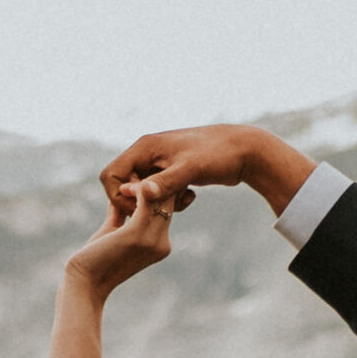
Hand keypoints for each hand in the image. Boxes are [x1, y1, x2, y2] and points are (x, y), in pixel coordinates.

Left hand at [66, 173, 173, 293]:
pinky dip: (137, 188)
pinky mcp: (137, 235)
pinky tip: (125, 182)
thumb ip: (122, 214)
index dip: (159, 189)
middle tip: (139, 167)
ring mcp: (152, 240)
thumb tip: (122, 197)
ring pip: (161, 198)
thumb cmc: (95, 260)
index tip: (143, 175)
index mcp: (160, 244)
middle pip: (169, 201)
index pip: (168, 208)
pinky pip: (146, 201)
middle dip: (156, 182)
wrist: (85, 284)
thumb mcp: (113, 232)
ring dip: (147, 182)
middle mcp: (162, 243)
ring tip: (131, 173)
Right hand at [98, 121, 305, 211]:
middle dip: (138, 202)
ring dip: (155, 202)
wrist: (245, 149)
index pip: (110, 175)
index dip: (119, 196)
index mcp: (144, 147)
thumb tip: (136, 193)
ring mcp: (159, 162)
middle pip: (123, 184)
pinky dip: (168, 200)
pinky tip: (189, 197)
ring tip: (181, 201)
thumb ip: (163, 183)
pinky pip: (156, 191)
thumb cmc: (218, 154)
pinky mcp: (171, 171)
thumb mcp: (190, 170)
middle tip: (161, 210)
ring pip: (141, 190)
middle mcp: (147, 153)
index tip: (140, 208)